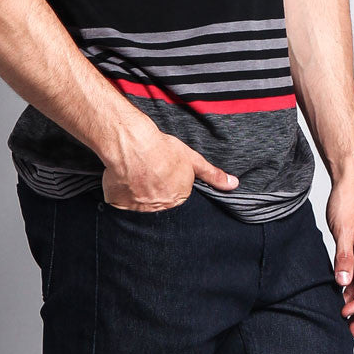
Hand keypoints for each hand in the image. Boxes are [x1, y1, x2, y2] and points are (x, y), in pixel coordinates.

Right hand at [102, 130, 239, 211]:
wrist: (133, 145)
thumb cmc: (163, 149)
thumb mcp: (192, 159)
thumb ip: (212, 174)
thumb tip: (234, 184)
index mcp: (179, 198)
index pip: (176, 195)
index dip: (169, 181)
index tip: (163, 171)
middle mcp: (160, 207)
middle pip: (158, 200)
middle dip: (155, 189)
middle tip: (149, 171)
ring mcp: (138, 208)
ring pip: (139, 202)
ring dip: (137, 191)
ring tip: (136, 172)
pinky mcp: (119, 203)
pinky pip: (120, 201)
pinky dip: (121, 192)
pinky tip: (123, 177)